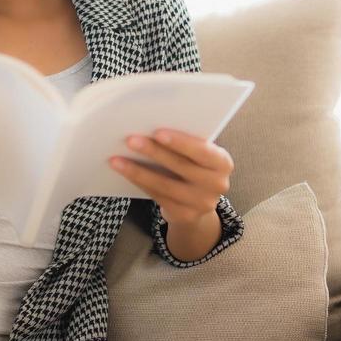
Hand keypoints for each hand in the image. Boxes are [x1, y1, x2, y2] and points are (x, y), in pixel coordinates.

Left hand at [108, 128, 232, 224]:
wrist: (198, 204)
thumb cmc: (194, 168)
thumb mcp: (198, 156)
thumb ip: (186, 144)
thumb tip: (149, 125)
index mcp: (222, 162)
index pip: (202, 150)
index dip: (180, 142)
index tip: (157, 132)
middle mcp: (217, 184)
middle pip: (181, 166)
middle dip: (154, 152)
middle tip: (130, 140)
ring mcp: (202, 203)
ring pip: (165, 185)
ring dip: (138, 171)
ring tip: (117, 160)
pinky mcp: (185, 215)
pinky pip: (157, 196)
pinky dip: (139, 182)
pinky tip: (124, 172)